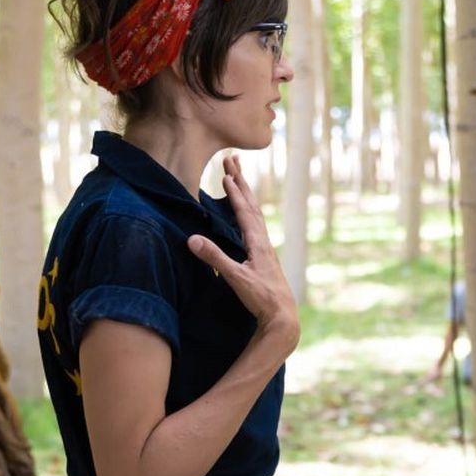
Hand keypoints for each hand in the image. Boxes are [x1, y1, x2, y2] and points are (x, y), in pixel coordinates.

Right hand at [187, 154, 298, 351]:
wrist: (282, 316)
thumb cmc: (261, 298)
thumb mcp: (236, 278)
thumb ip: (215, 258)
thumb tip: (192, 239)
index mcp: (257, 243)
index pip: (243, 211)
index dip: (234, 192)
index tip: (225, 172)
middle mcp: (263, 242)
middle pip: (251, 205)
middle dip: (241, 182)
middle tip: (233, 159)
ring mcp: (265, 250)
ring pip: (255, 214)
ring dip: (246, 194)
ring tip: (239, 179)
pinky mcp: (264, 258)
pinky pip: (256, 226)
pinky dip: (249, 212)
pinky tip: (246, 217)